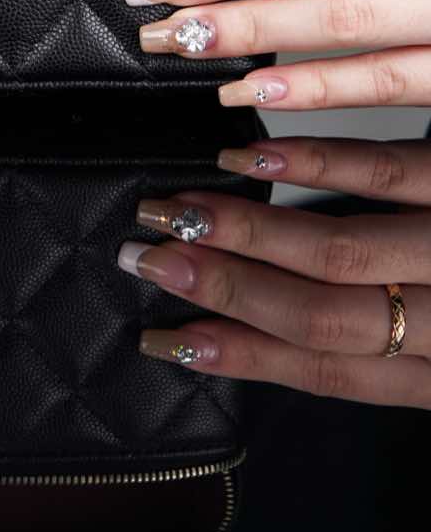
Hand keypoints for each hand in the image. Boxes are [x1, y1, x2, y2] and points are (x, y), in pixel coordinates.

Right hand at [120, 137, 430, 406]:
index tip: (164, 337)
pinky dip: (311, 164)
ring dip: (245, 233)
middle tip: (146, 257)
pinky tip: (252, 158)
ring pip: (339, 252)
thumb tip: (257, 312)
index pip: (327, 374)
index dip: (241, 357)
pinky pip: (385, 171)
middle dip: (222, 287)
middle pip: (320, 316)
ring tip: (179, 211)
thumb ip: (373, 331)